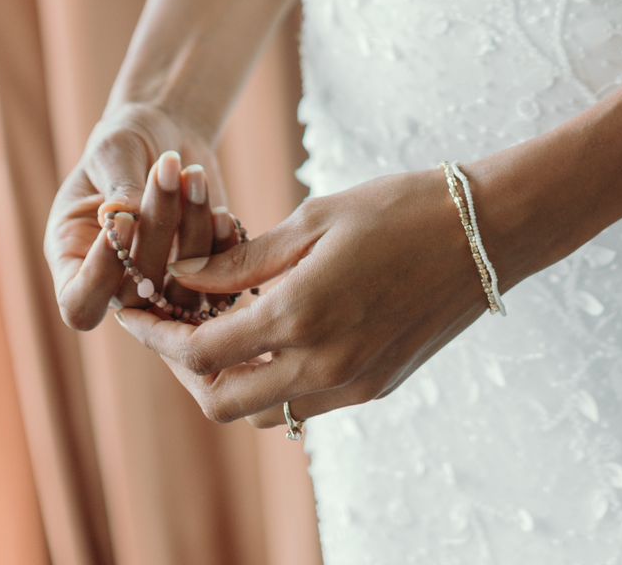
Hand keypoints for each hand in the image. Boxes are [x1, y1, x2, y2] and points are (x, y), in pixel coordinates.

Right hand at [46, 101, 238, 330]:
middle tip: (167, 170)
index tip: (126, 221)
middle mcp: (115, 283)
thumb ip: (117, 184)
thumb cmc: (126, 141)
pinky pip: (217, 284)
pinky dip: (222, 251)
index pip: (79, 302)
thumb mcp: (113, 150)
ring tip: (193, 175)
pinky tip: (221, 213)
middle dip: (156, 232)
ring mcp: (161, 286)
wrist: (167, 137)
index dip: (100, 276)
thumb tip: (120, 215)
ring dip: (194, 237)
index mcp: (73, 259)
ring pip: (180, 296)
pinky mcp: (202, 275)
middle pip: (133, 297)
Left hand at [111, 166, 495, 428]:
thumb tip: (186, 278)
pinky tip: (269, 334)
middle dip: (184, 370)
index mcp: (302, 315)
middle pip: (221, 401)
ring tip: (216, 330)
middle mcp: (324, 365)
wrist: (486, 233)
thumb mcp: (315, 219)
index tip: (134, 310)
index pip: (201, 351)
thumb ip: (246, 259)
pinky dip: (274, 380)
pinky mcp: (375, 387)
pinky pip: (304, 404)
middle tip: (169, 328)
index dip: (157, 335)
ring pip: (263, 413)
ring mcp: (352, 385)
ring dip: (228, 382)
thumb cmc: (400, 207)